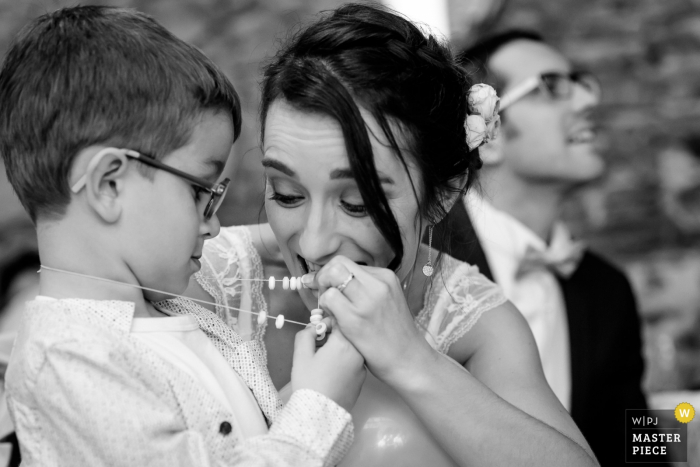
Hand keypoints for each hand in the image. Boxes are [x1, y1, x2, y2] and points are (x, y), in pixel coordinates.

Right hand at [291, 317, 365, 411]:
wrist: (320, 413)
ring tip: (323, 361)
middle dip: (331, 336)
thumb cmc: (309, 382)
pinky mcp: (362, 380)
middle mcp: (358, 352)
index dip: (326, 323)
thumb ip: (306, 334)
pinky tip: (331, 373)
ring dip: (338, 349)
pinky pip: (353, 363)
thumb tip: (314, 328)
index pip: (339, 321)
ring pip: (350, 349)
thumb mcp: (301, 355)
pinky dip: (344, 362)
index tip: (316, 332)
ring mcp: (362, 367)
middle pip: (346, 335)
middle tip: (317, 347)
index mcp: (344, 343)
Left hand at [304, 256, 433, 382]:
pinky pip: (329, 299)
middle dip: (323, 276)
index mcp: (386, 277)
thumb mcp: (387, 301)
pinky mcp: (355, 319)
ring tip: (329, 308)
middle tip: (322, 293)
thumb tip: (335, 281)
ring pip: (331, 276)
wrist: (408, 359)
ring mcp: (366, 300)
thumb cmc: (394, 334)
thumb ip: (366, 289)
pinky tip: (333, 319)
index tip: (324, 285)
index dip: (331, 273)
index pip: (347, 263)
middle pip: (337, 264)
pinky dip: (325, 307)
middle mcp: (377, 284)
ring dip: (323, 291)